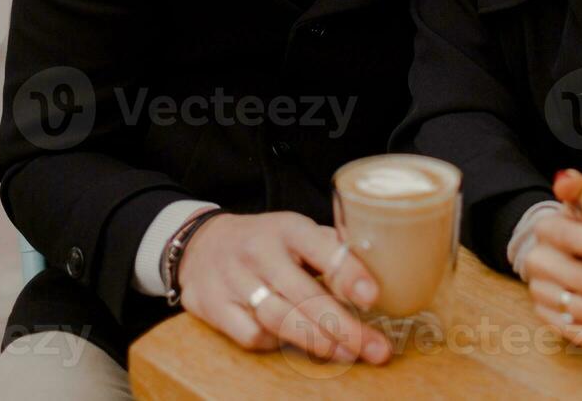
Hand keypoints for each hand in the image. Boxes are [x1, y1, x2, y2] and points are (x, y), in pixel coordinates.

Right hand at [177, 211, 390, 364]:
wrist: (202, 243)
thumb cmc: (268, 242)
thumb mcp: (298, 232)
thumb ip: (333, 250)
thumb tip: (379, 276)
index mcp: (289, 228)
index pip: (323, 249)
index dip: (349, 274)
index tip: (373, 297)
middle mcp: (260, 251)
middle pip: (305, 295)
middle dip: (344, 327)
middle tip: (375, 348)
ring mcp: (234, 280)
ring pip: (279, 319)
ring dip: (318, 341)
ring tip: (348, 354)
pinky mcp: (214, 306)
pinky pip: (252, 335)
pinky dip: (278, 344)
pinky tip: (298, 345)